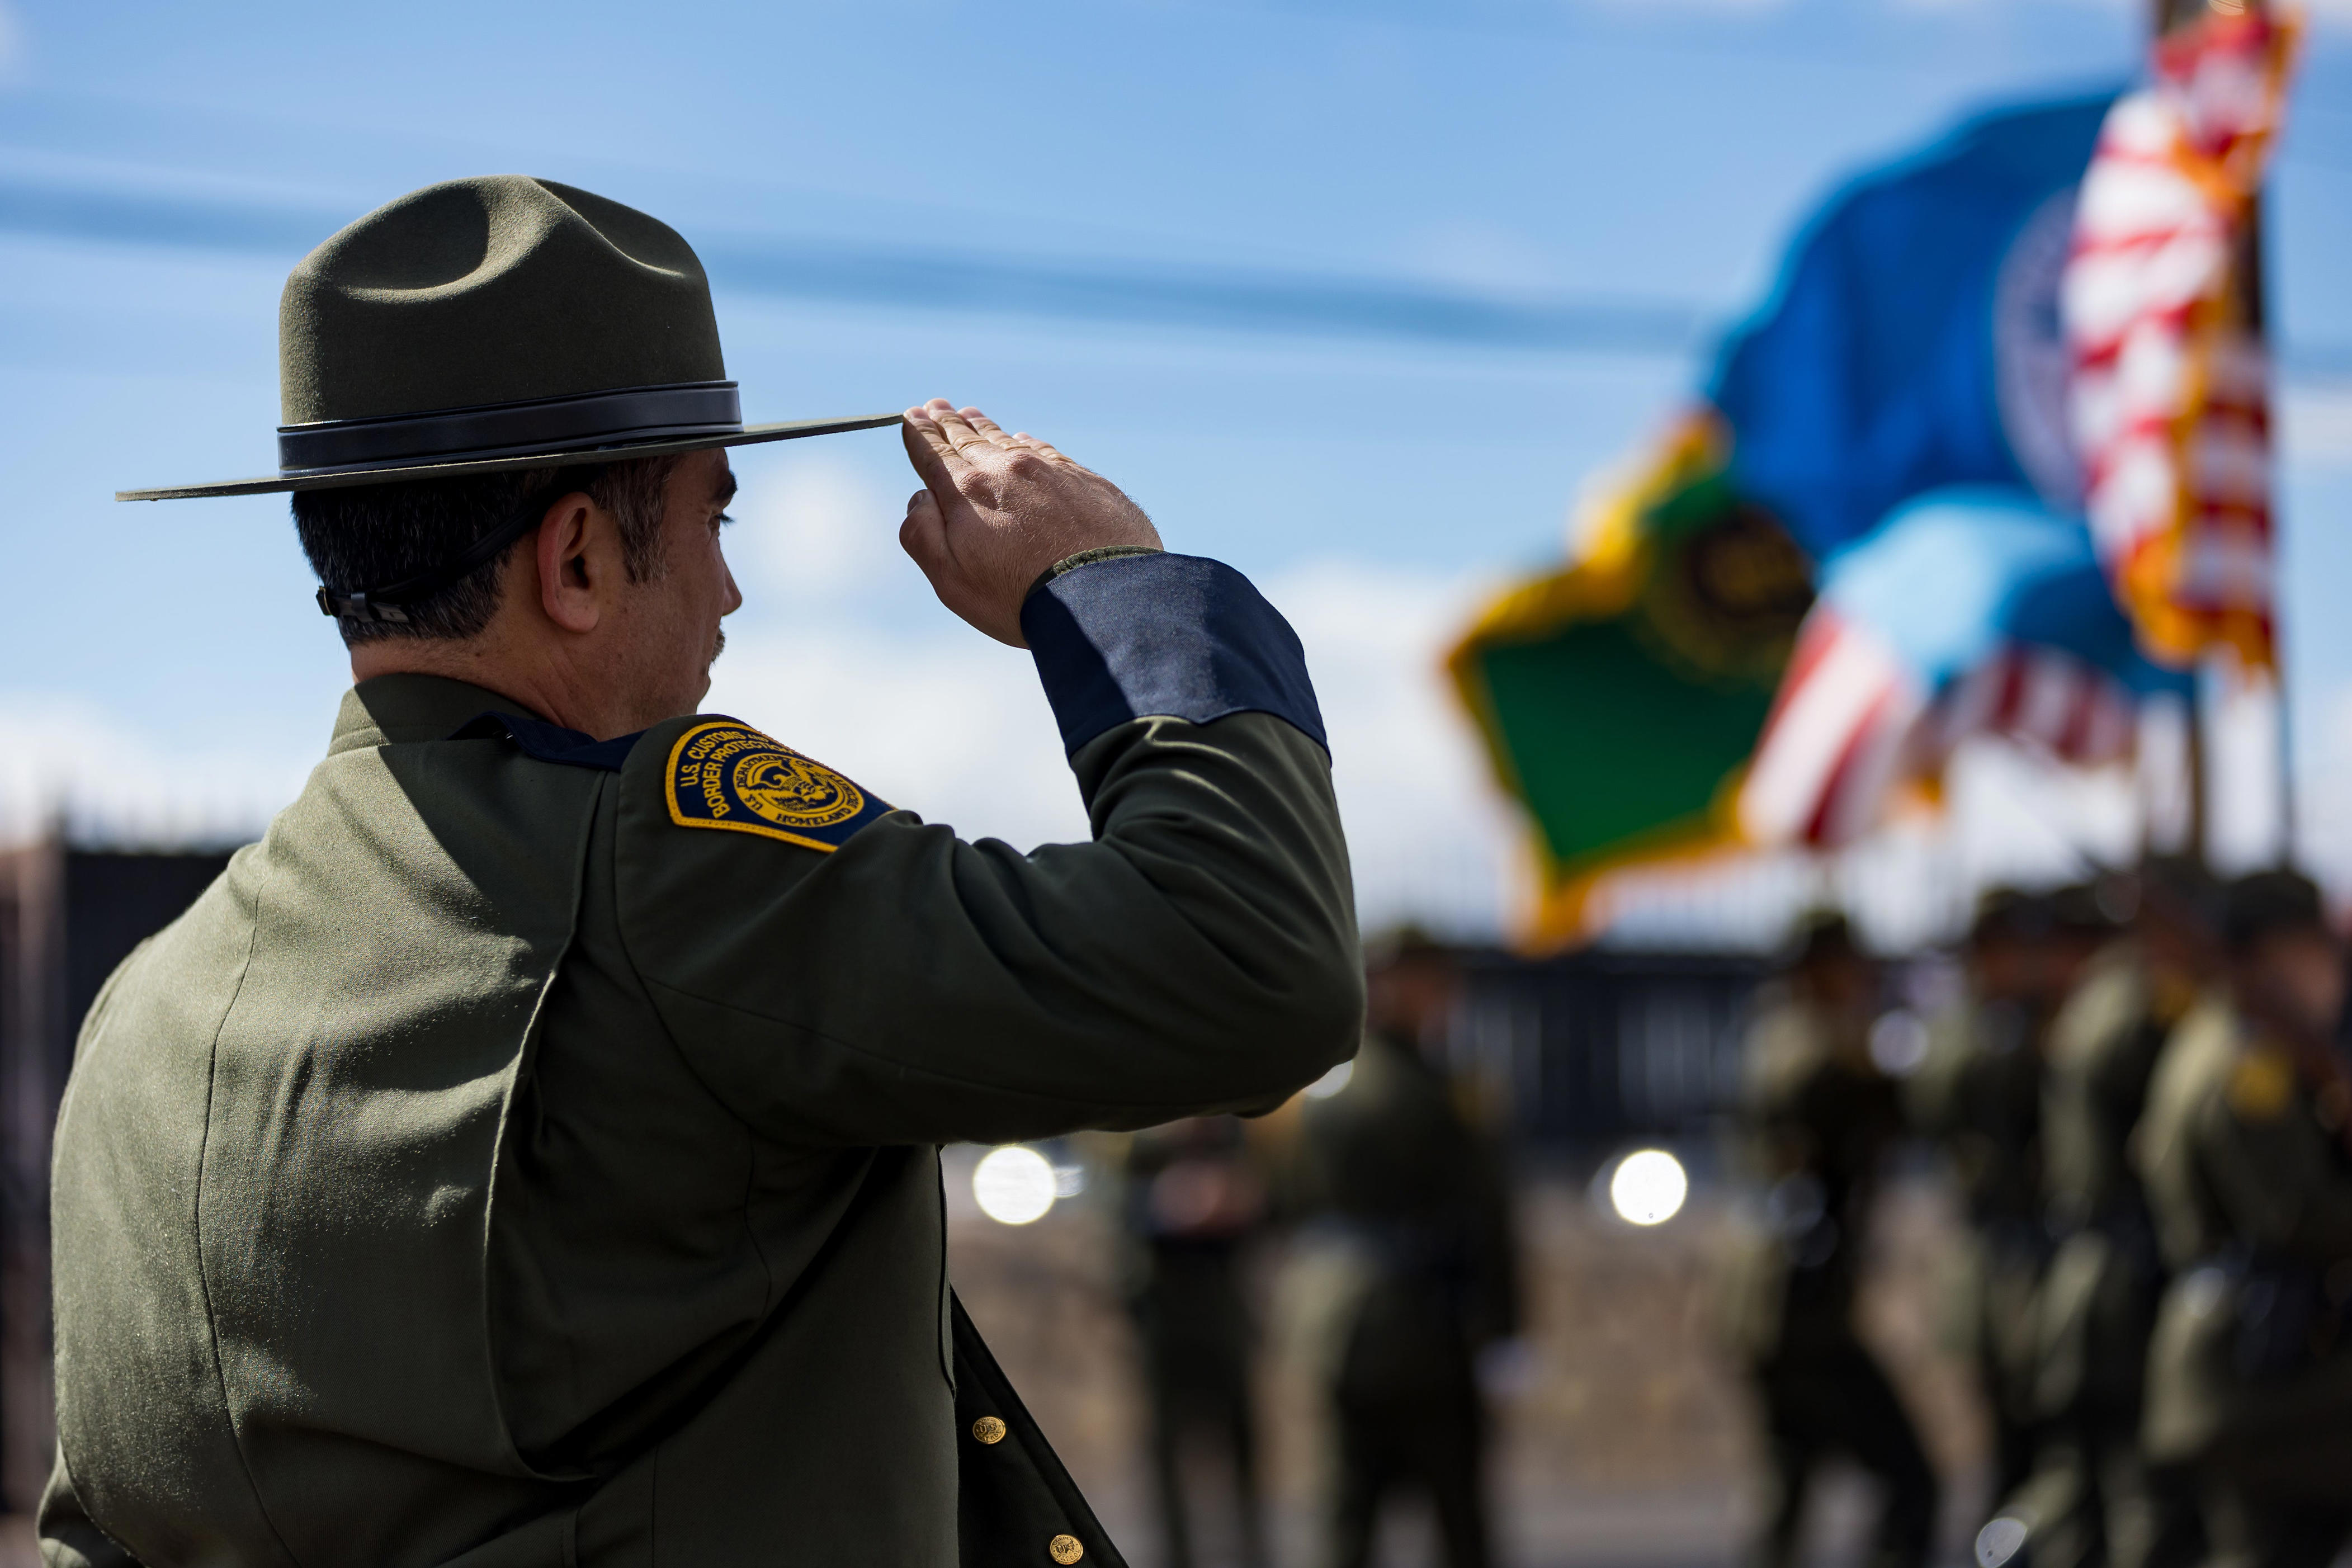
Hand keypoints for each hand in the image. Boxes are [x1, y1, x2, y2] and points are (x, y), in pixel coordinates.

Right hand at [899, 399, 1161, 645]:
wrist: (1104, 597)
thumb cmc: (1020, 598)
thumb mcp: (952, 579)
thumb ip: (923, 534)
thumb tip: (919, 497)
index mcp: (967, 491)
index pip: (935, 454)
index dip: (920, 435)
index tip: (912, 417)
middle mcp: (1006, 470)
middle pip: (969, 440)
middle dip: (947, 423)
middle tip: (935, 406)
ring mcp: (1048, 471)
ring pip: (1006, 442)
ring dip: (984, 428)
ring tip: (969, 414)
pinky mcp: (1084, 481)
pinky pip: (1046, 452)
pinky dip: (1026, 443)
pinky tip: (1021, 440)